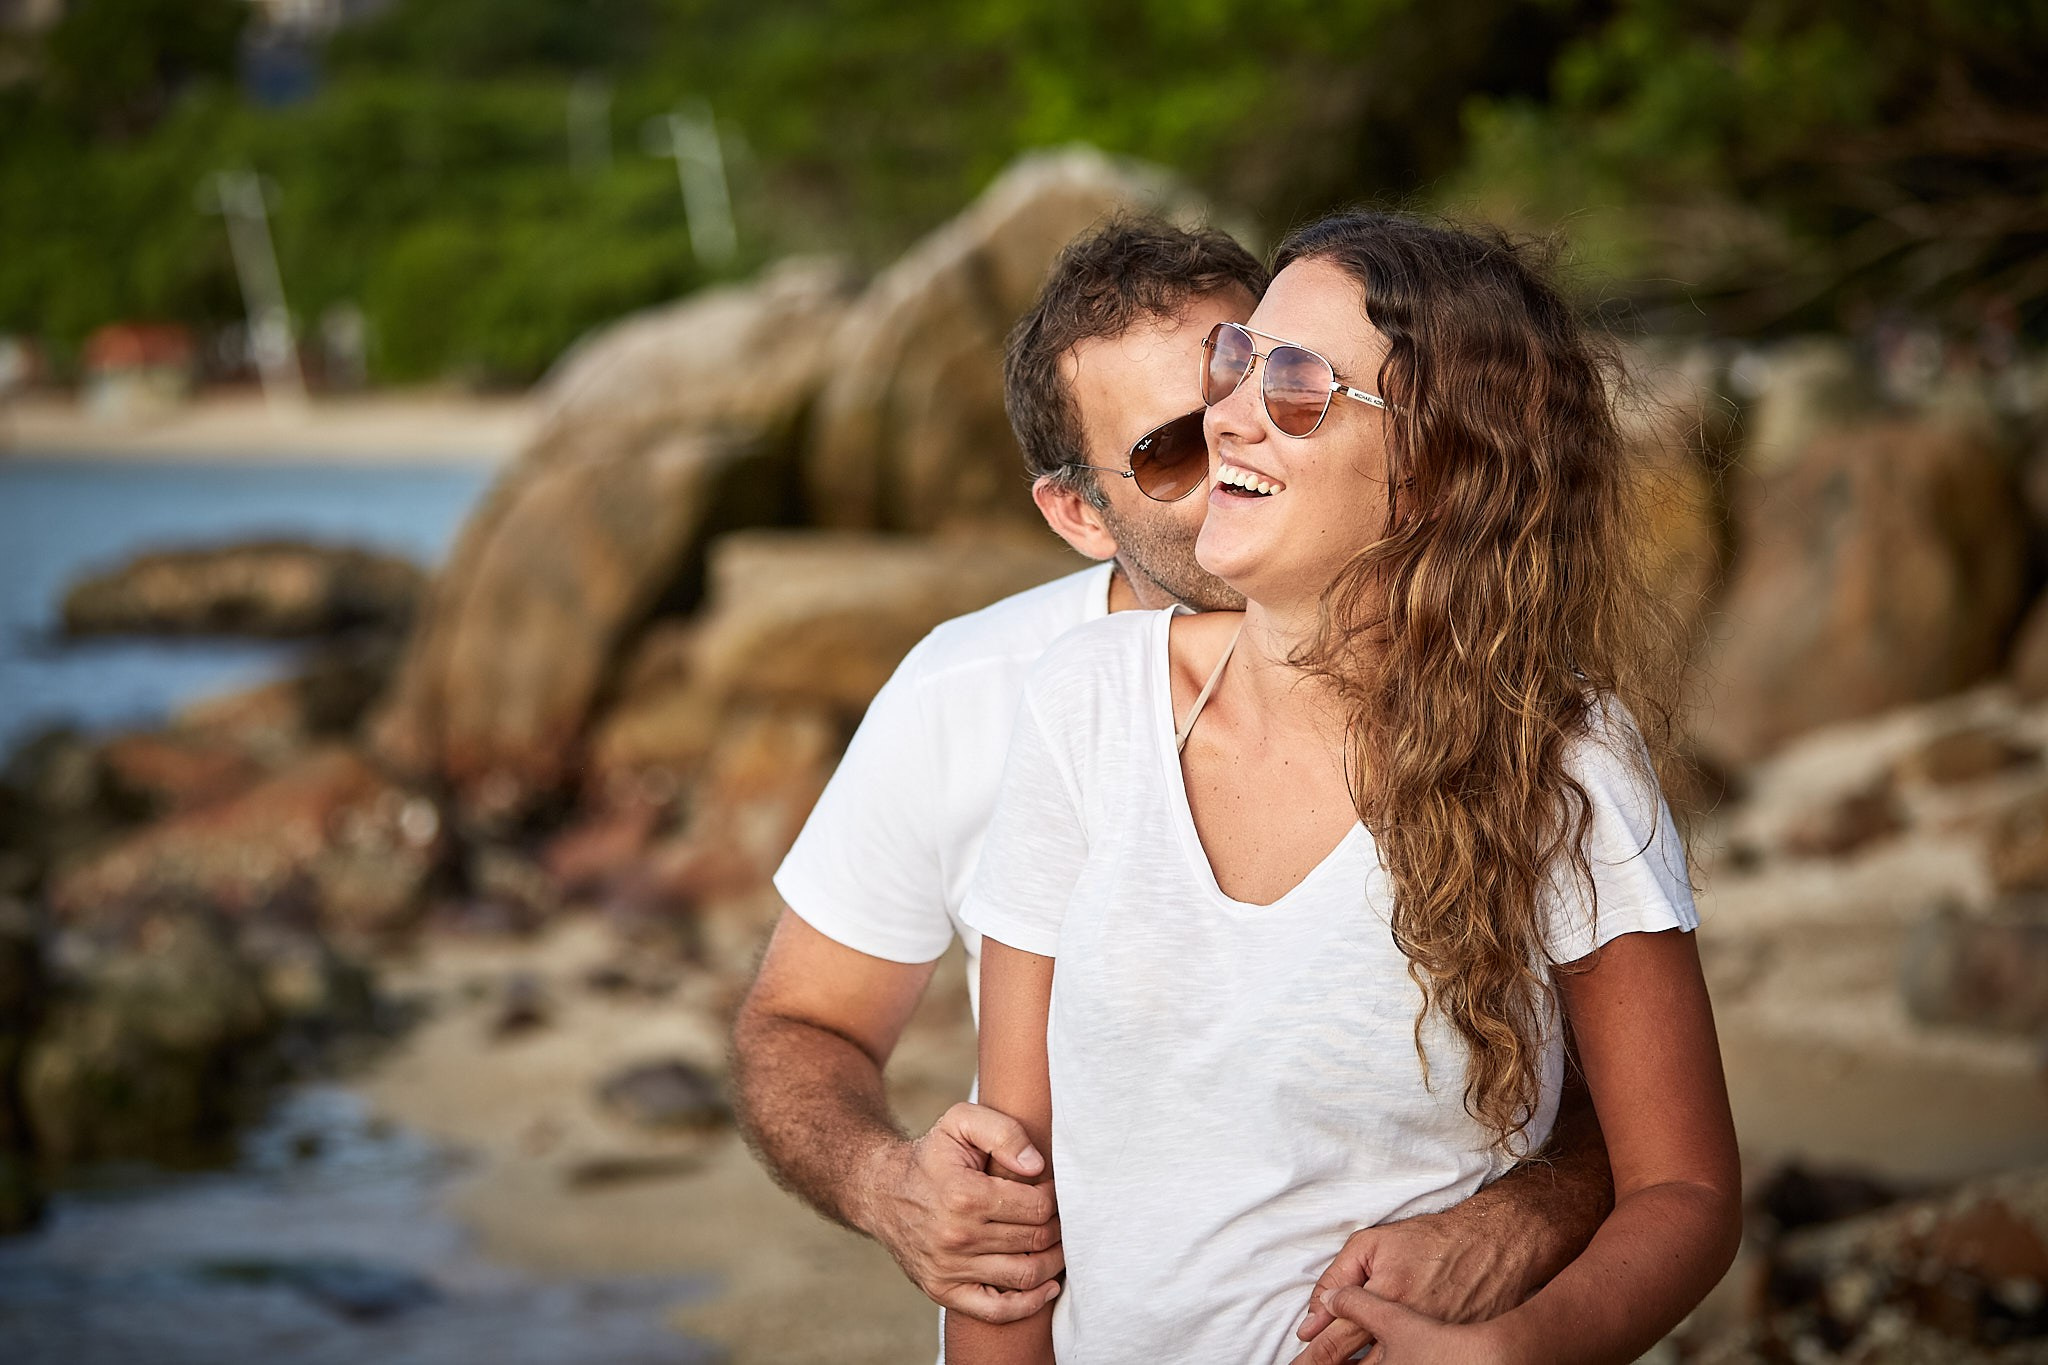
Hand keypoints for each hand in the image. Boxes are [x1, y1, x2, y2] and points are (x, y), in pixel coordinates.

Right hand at [856, 1102, 1063, 1322]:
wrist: (882, 1191)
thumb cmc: (931, 1155)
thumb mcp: (962, 1122)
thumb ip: (1004, 1133)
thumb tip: (1036, 1167)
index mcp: (965, 1194)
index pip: (1037, 1207)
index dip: (1055, 1198)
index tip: (1053, 1190)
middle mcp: (957, 1236)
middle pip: (1034, 1240)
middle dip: (1058, 1228)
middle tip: (1062, 1216)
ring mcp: (948, 1268)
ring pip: (1025, 1275)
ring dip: (1053, 1262)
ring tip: (1059, 1245)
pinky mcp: (941, 1290)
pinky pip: (996, 1311)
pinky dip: (1029, 1304)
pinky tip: (1048, 1287)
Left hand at [1290, 1211, 1524, 1364]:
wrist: (1492, 1245)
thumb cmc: (1430, 1240)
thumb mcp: (1371, 1244)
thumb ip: (1336, 1279)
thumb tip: (1312, 1319)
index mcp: (1386, 1299)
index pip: (1335, 1341)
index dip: (1311, 1358)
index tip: (1298, 1362)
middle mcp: (1411, 1328)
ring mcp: (1432, 1340)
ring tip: (1345, 1363)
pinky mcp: (1451, 1345)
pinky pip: (1415, 1363)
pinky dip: (1394, 1362)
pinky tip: (1382, 1360)